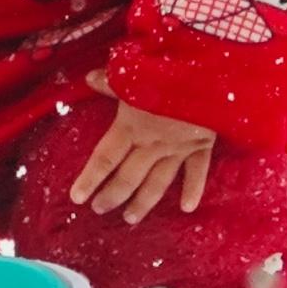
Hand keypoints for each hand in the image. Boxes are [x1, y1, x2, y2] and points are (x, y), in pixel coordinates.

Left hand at [68, 75, 213, 225]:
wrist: (210, 72)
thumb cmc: (168, 68)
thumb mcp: (135, 71)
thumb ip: (112, 81)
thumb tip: (89, 79)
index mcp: (131, 126)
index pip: (104, 159)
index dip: (89, 179)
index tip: (76, 198)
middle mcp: (152, 144)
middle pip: (128, 177)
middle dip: (112, 195)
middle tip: (99, 209)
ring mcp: (178, 148)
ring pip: (157, 182)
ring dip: (143, 202)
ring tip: (130, 218)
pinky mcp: (202, 145)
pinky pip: (197, 172)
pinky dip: (193, 189)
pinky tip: (187, 208)